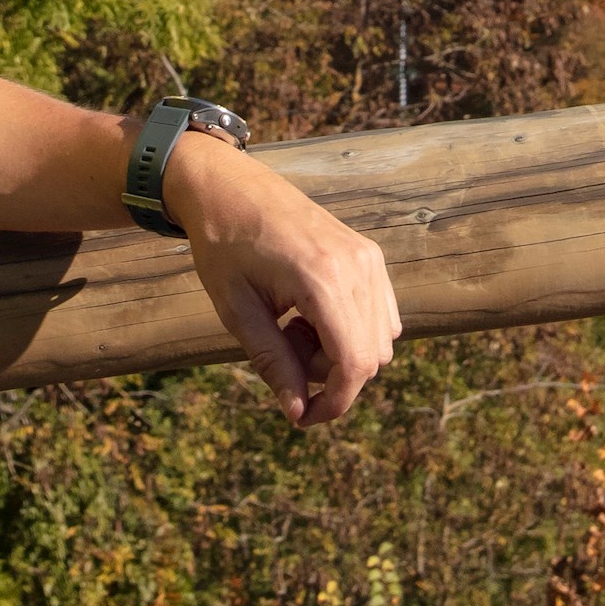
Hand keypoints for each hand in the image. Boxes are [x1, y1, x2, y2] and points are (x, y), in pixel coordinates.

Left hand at [166, 136, 398, 426]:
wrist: (228, 186)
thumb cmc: (223, 246)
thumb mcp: (237, 310)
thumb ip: (272, 363)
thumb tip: (298, 413)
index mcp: (322, 279)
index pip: (353, 363)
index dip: (334, 403)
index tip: (303, 419)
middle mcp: (357, 267)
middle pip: (371, 357)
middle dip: (331, 375)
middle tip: (282, 349)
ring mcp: (368, 258)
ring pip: (380, 339)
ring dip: (340, 352)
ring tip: (292, 327)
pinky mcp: (368, 254)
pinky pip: (381, 314)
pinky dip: (352, 330)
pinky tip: (310, 313)